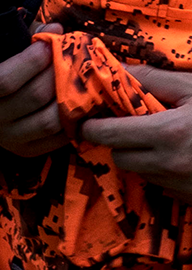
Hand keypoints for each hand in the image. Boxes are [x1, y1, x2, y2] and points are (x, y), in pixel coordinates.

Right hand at [0, 22, 68, 157]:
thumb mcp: (0, 43)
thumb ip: (27, 34)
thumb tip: (55, 31)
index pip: (4, 80)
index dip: (32, 61)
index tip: (48, 43)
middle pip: (32, 98)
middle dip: (55, 74)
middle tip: (67, 59)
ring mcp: (3, 138)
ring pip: (47, 121)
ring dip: (68, 98)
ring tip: (74, 79)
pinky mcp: (22, 150)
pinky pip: (55, 140)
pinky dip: (70, 122)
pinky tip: (74, 102)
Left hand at [81, 66, 191, 203]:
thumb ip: (154, 80)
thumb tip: (119, 69)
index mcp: (167, 133)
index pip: (108, 135)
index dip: (92, 125)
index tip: (87, 117)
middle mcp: (169, 165)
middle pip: (118, 156)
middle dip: (117, 140)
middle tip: (127, 122)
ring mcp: (179, 186)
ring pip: (138, 172)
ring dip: (139, 155)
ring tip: (158, 136)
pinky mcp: (189, 200)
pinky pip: (160, 186)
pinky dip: (160, 171)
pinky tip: (178, 154)